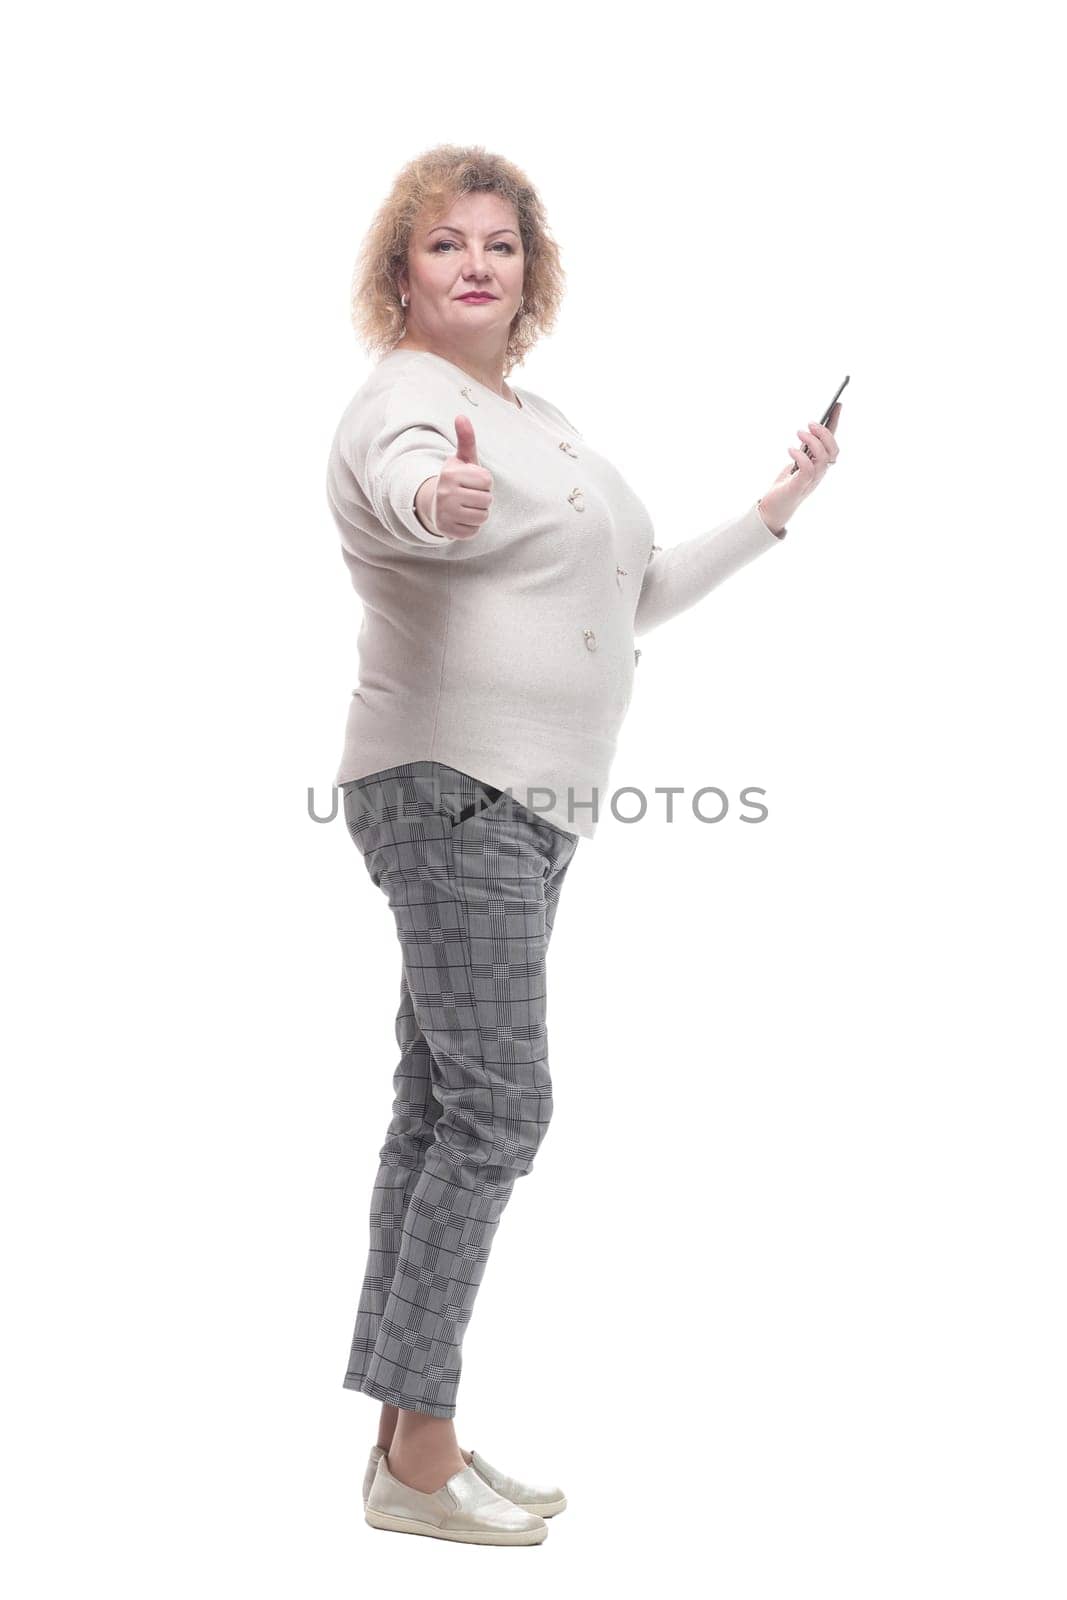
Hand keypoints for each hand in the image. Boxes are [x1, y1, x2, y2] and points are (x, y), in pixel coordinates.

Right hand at [429, 415, 494, 539]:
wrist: (434, 503)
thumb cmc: (457, 479)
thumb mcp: (462, 459)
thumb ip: (466, 439)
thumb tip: (461, 416)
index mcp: (450, 474)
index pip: (487, 481)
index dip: (485, 482)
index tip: (472, 482)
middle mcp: (445, 493)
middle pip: (487, 500)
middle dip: (483, 498)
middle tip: (469, 496)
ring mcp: (445, 514)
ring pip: (483, 517)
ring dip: (479, 513)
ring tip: (467, 507)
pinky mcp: (447, 531)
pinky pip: (474, 531)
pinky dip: (472, 526)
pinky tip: (461, 519)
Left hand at [757, 402, 841, 532]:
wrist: (773, 510)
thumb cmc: (785, 486)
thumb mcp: (796, 463)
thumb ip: (804, 451)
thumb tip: (808, 431)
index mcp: (820, 466)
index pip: (833, 443)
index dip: (836, 425)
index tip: (837, 405)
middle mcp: (820, 473)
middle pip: (833, 451)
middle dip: (824, 433)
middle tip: (809, 424)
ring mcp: (812, 480)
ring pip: (823, 458)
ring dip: (813, 441)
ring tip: (799, 432)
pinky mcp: (800, 486)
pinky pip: (808, 468)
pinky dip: (801, 456)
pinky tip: (790, 449)